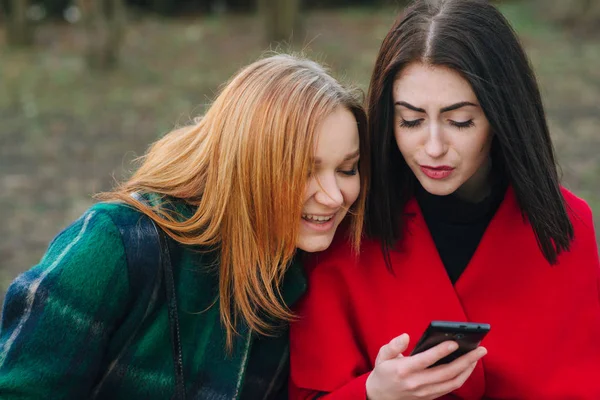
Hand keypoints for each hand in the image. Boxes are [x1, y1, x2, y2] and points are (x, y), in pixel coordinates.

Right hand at [365, 333, 486, 399]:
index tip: (454, 342)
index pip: (426, 360)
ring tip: (477, 356)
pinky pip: (450, 388)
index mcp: (404, 370)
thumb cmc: (383, 373)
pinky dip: (462, 377)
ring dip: (468, 369)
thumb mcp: (382, 356)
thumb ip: (393, 345)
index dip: (441, 351)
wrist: (380, 397)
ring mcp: (425, 392)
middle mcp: (417, 383)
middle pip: (446, 372)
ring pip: (452, 382)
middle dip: (466, 360)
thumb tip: (406, 336)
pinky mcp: (430, 397)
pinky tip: (467, 366)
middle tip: (480, 349)